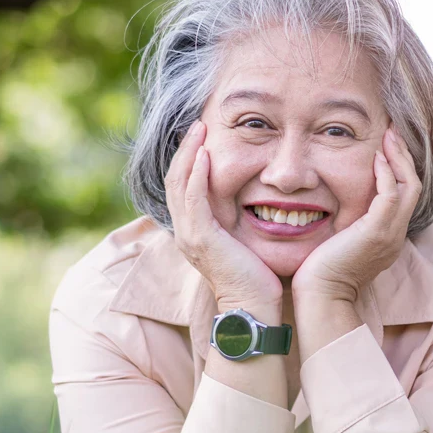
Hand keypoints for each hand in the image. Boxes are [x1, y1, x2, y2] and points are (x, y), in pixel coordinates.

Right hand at [165, 120, 283, 312]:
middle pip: (175, 180)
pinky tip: (206, 154)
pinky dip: (197, 174)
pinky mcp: (202, 237)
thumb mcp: (246, 243)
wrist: (254, 308)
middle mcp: (186, 232)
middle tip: (197, 124)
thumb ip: (241, 223)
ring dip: (189, 154)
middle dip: (185, 150)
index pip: (183, 188)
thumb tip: (258, 202)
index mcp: (194, 232)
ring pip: (179, 184)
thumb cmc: (258, 280)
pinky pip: (193, 198)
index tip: (202, 137)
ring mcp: (190, 235)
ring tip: (200, 129)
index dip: (189, 160)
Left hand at [292, 125, 420, 302]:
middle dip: (404, 156)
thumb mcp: (339, 240)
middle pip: (414, 186)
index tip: (386, 146)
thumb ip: (347, 222)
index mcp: (388, 236)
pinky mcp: (378, 232)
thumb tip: (334, 202)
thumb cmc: (320, 271)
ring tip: (388, 135)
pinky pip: (391, 194)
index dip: (399, 168)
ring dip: (399, 157)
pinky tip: (375, 157)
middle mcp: (396, 234)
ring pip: (409, 186)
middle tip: (392, 131)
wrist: (320, 295)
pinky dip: (386, 173)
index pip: (404, 195)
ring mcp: (390, 233)